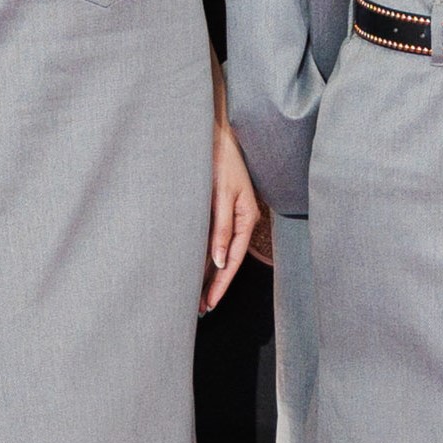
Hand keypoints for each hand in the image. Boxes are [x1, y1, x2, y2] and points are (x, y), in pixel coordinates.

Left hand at [205, 122, 262, 311]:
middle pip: (228, 260)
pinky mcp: (217, 208)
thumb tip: (219, 261)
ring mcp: (229, 215)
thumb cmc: (221, 159)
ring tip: (195, 297)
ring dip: (208, 274)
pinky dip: (204, 256)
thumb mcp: (222, 194)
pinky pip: (212, 239)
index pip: (234, 259)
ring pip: (219, 252)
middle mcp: (240, 219)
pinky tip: (195, 268)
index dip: (221, 283)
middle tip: (200, 309)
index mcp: (247, 217)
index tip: (209, 303)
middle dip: (214, 285)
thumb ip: (221, 227)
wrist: (216, 132)